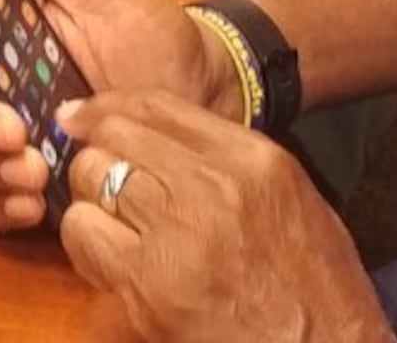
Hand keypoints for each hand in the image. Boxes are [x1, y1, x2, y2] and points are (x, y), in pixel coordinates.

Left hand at [54, 93, 391, 342]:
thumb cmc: (315, 289)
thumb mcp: (291, 202)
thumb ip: (231, 164)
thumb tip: (162, 145)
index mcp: (252, 160)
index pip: (158, 107)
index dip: (107, 107)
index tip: (80, 116)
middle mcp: (211, 185)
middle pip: (117, 137)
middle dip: (98, 155)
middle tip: (100, 183)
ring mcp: (177, 234)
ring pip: (91, 180)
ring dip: (90, 200)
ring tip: (110, 226)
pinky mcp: (147, 285)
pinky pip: (85, 236)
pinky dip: (85, 244)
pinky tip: (107, 262)